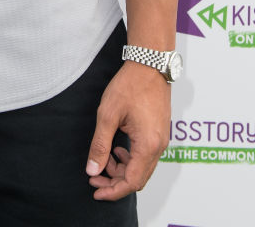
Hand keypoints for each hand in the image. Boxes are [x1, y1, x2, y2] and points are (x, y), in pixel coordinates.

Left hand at [85, 60, 170, 199]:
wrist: (149, 64)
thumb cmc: (129, 85)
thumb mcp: (108, 115)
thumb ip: (100, 145)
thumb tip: (93, 170)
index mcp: (148, 145)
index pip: (131, 182)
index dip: (112, 190)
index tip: (95, 190)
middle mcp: (159, 147)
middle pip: (138, 178)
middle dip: (115, 182)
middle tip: (94, 177)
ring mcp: (161, 140)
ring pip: (142, 168)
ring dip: (122, 170)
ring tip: (103, 159)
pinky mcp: (159, 132)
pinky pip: (146, 156)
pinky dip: (130, 159)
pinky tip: (116, 148)